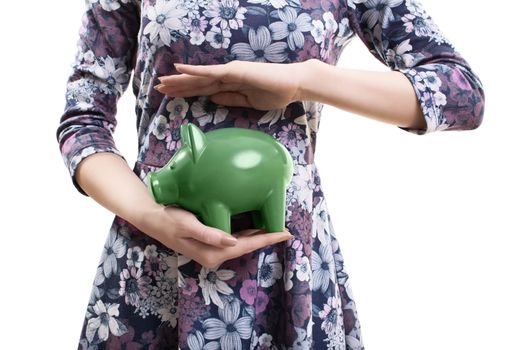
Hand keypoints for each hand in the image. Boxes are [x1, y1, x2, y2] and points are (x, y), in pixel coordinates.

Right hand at [137, 204, 292, 267]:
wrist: (153, 219)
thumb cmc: (169, 220)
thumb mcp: (188, 225)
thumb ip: (210, 234)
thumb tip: (233, 242)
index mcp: (212, 253)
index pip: (246, 246)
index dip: (267, 239)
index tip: (284, 233)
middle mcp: (214, 255)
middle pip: (247, 247)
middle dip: (267, 239)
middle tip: (286, 231)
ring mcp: (212, 251)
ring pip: (242, 244)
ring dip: (258, 237)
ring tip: (275, 229)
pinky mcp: (210, 244)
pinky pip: (234, 240)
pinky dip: (247, 235)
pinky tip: (254, 228)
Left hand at [154, 60, 310, 109]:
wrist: (293, 85)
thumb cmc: (275, 93)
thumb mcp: (248, 102)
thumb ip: (230, 100)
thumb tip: (212, 100)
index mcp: (230, 84)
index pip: (203, 89)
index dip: (186, 91)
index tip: (170, 95)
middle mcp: (226, 75)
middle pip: (197, 82)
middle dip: (177, 86)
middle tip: (157, 88)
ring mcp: (230, 72)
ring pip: (199, 77)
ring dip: (180, 80)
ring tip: (162, 82)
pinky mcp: (234, 71)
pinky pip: (211, 71)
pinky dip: (195, 70)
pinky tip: (179, 68)